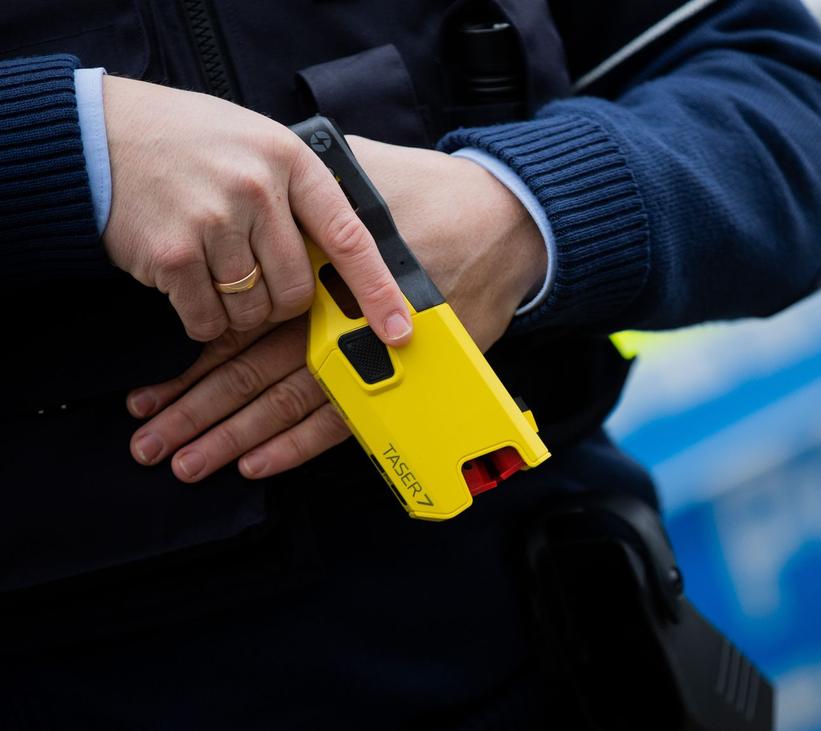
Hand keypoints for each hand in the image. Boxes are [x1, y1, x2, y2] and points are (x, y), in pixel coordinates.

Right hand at [101, 76, 411, 344]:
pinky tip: (187, 284)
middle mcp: (257, 189)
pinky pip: (208, 319)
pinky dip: (203, 318)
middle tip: (256, 279)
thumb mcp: (257, 144)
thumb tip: (345, 259)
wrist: (96, 133)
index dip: (378, 290)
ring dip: (239, 310)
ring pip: (254, 310)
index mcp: (290, 160)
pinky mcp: (172, 254)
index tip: (399, 328)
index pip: (350, 236)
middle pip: (297, 288)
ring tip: (214, 269)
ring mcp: (213, 221)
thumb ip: (299, 192)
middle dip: (283, 302)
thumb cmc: (188, 142)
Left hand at [127, 139, 546, 480]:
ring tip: (188, 462)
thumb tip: (254, 182)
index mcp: (319, 272)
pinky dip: (299, 443)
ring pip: (291, 402)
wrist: (506, 224)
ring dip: (236, 436)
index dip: (193, 365)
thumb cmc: (433, 195)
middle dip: (199, 414)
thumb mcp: (361, 172)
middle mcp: (338, 317)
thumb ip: (304, 188)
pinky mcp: (405, 374)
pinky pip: (345, 418)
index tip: (149, 394)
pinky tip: (256, 460)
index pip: (243, 326)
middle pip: (256, 373)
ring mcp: (371, 350)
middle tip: (150, 445)